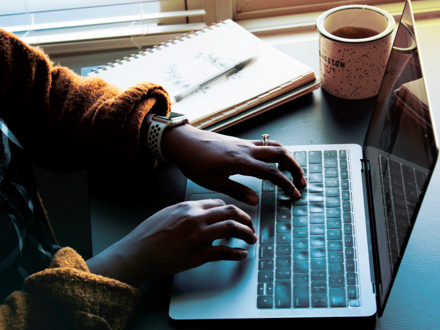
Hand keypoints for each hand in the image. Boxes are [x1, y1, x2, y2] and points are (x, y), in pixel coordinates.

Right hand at [86, 199, 256, 285]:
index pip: (219, 203)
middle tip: (251, 226)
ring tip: (251, 239)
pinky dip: (237, 254)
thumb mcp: (167, 213)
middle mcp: (196, 218)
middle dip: (246, 219)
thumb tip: (202, 214)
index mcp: (188, 207)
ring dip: (247, 234)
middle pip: (231, 212)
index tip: (237, 216)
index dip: (232, 210)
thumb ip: (186, 211)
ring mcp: (198, 236)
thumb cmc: (148, 235)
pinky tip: (241, 255)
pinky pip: (224, 252)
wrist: (137, 253)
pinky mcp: (198, 255)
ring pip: (232, 228)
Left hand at [161, 124, 305, 204]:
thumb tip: (256, 200)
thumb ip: (236, 191)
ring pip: (275, 146)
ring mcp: (245, 143)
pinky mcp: (241, 142)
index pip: (272, 172)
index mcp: (241, 162)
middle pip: (281, 154)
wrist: (184, 142)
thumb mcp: (213, 182)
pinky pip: (265, 144)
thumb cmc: (194, 162)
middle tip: (301, 182)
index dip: (286, 184)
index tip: (294, 194)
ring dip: (288, 158)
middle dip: (295, 168)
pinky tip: (275, 161)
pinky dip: (277, 152)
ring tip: (293, 171)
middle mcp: (247, 150)